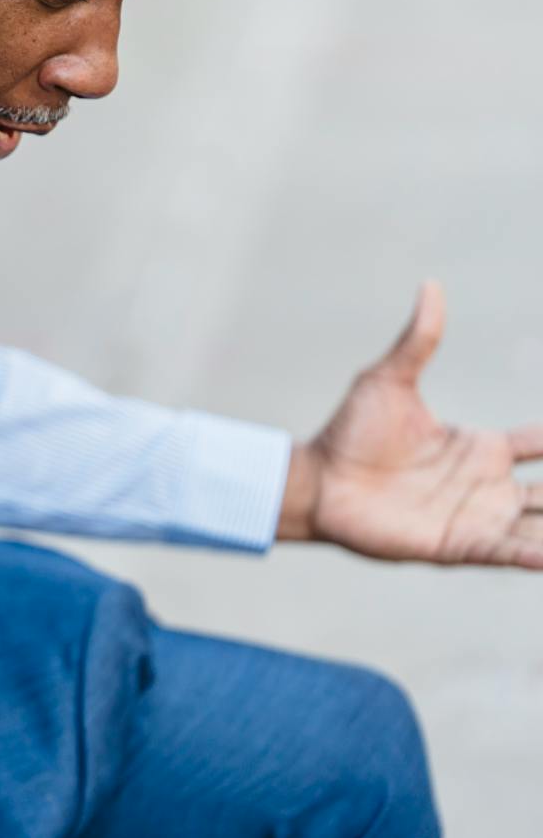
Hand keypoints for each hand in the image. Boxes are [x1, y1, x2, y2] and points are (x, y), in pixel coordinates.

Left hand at [292, 281, 542, 567]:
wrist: (316, 480)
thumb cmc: (350, 432)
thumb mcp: (389, 380)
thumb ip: (418, 340)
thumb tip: (431, 285)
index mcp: (481, 448)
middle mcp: (487, 485)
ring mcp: (476, 517)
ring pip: (541, 524)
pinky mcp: (457, 544)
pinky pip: (507, 552)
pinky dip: (534, 553)